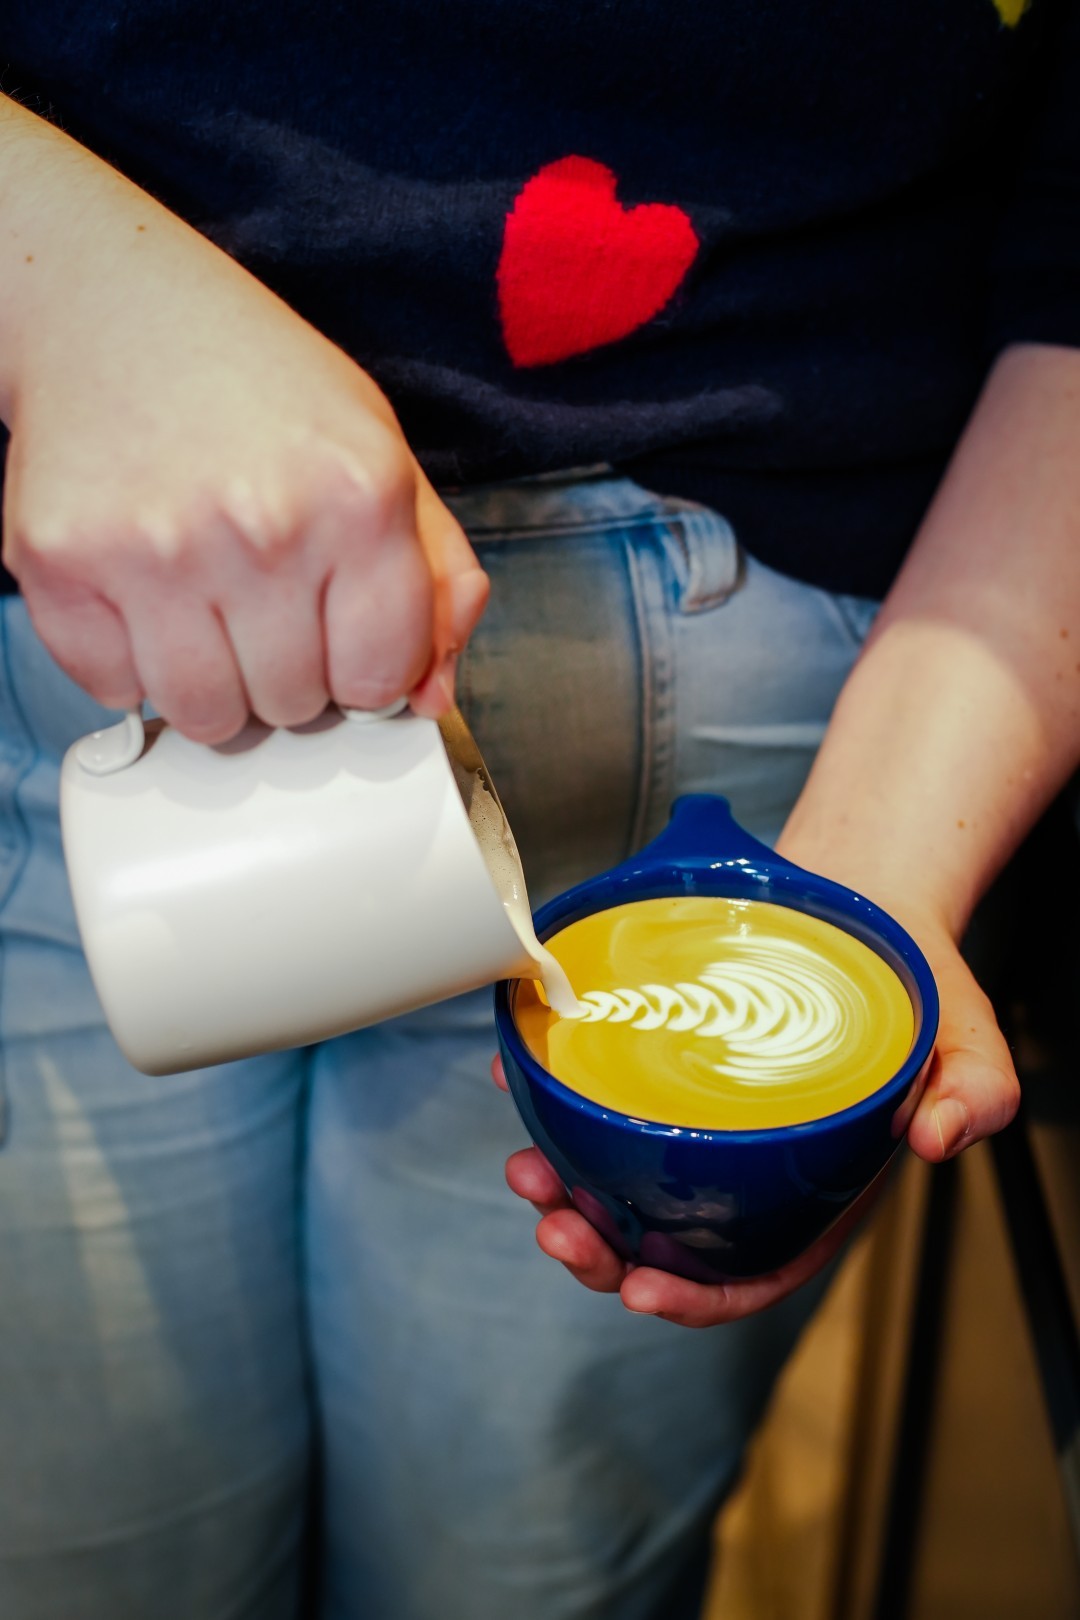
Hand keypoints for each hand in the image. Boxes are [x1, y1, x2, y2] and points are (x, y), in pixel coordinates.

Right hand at [1, 116, 487, 739]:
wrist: (114, 309)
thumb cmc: (260, 388)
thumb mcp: (384, 456)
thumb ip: (436, 580)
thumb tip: (430, 694)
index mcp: (360, 497)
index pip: (381, 679)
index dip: (364, 671)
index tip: (341, 636)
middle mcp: (261, 525)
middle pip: (293, 705)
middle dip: (286, 670)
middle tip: (264, 596)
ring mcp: (155, 548)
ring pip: (206, 715)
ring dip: (212, 684)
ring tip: (208, 605)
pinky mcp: (62, 561)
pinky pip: (114, 689)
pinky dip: (130, 665)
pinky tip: (144, 593)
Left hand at [493, 870, 1018, 1327]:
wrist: (863, 908)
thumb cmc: (913, 989)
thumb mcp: (965, 1039)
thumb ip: (973, 1091)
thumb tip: (942, 1138)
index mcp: (811, 1195)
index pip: (748, 1276)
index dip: (693, 1298)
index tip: (640, 1290)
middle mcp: (745, 1172)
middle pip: (662, 1243)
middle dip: (598, 1251)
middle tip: (554, 1219)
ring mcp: (696, 1125)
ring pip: (616, 1183)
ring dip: (560, 1190)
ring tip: (525, 1165)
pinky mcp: (658, 1071)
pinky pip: (597, 1103)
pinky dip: (551, 1099)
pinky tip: (516, 1078)